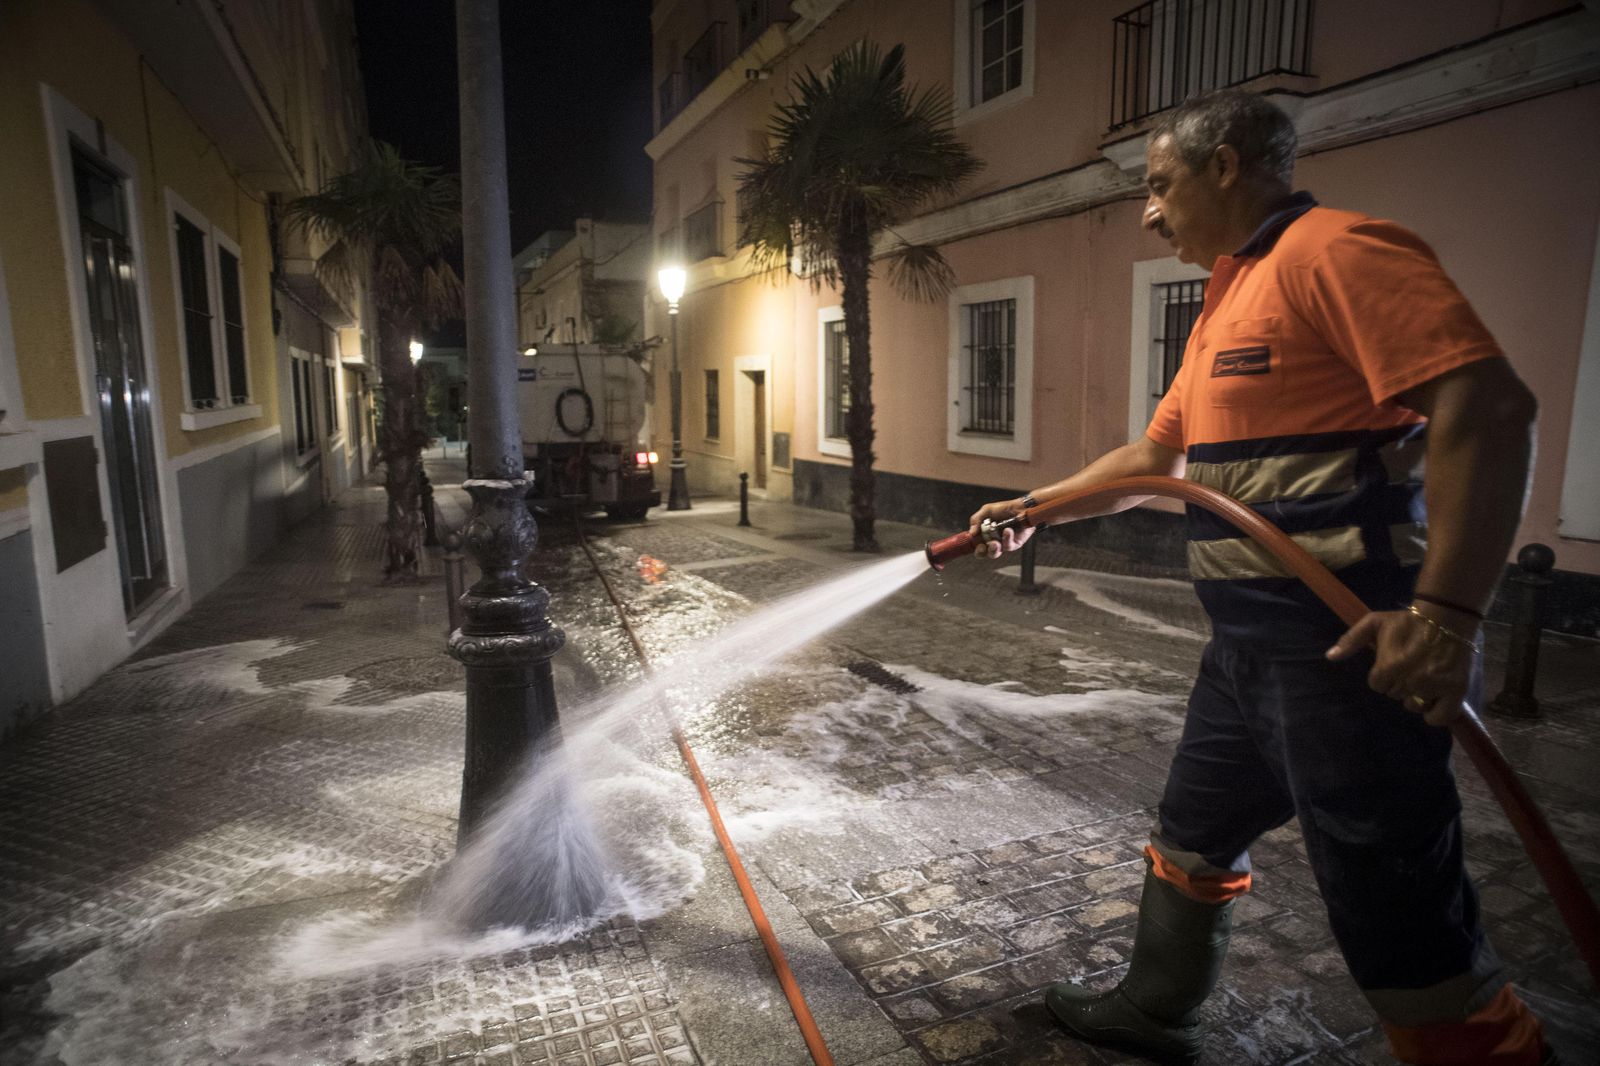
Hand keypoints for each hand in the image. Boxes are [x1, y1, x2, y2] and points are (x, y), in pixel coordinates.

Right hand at [967, 497, 1034, 558]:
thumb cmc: (1004, 509)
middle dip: (981, 552)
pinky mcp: (1014, 544)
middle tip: (982, 546)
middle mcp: (993, 541)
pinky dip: (1006, 538)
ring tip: (994, 543)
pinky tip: (1007, 530)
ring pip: (995, 553)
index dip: (975, 547)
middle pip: (984, 553)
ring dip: (993, 549)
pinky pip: (1008, 546)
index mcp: (984, 535)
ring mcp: (1003, 544)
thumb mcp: (986, 511)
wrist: (1020, 507)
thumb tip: (971, 533)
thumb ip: (976, 519)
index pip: (976, 546)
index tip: (975, 543)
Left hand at [1325, 605, 1479, 726]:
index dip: (1382, 675)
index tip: (1392, 663)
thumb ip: (1351, 640)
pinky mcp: (1455, 691)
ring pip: (1415, 706)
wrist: (1446, 616)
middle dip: (1399, 683)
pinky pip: (1440, 717)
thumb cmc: (1406, 621)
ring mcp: (1433, 687)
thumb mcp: (1374, 623)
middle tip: (1409, 667)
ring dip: (1416, 696)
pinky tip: (1434, 702)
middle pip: (1395, 695)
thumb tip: (1330, 656)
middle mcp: (1410, 681)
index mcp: (1388, 667)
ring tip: (1422, 679)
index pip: (1377, 685)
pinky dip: (1436, 714)